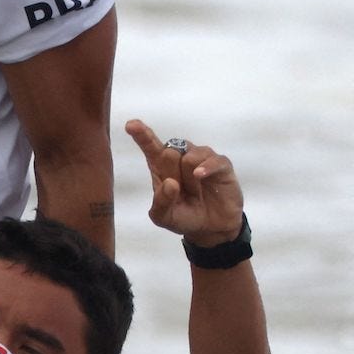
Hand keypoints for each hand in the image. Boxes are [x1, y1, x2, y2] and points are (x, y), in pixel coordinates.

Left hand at [125, 120, 242, 247]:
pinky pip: (215, 159)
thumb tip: (170, 183)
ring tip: (195, 192)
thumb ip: (161, 202)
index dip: (142, 135)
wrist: (211, 229)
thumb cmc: (184, 218)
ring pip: (191, 154)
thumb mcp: (164, 217)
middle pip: (170, 150)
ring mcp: (201, 159)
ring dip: (190, 176)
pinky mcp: (222, 166)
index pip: (150, 147)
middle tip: (181, 189)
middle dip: (172, 171)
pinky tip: (200, 175)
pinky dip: (207, 167)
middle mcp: (180, 158)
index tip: (131, 125)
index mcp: (161, 168)